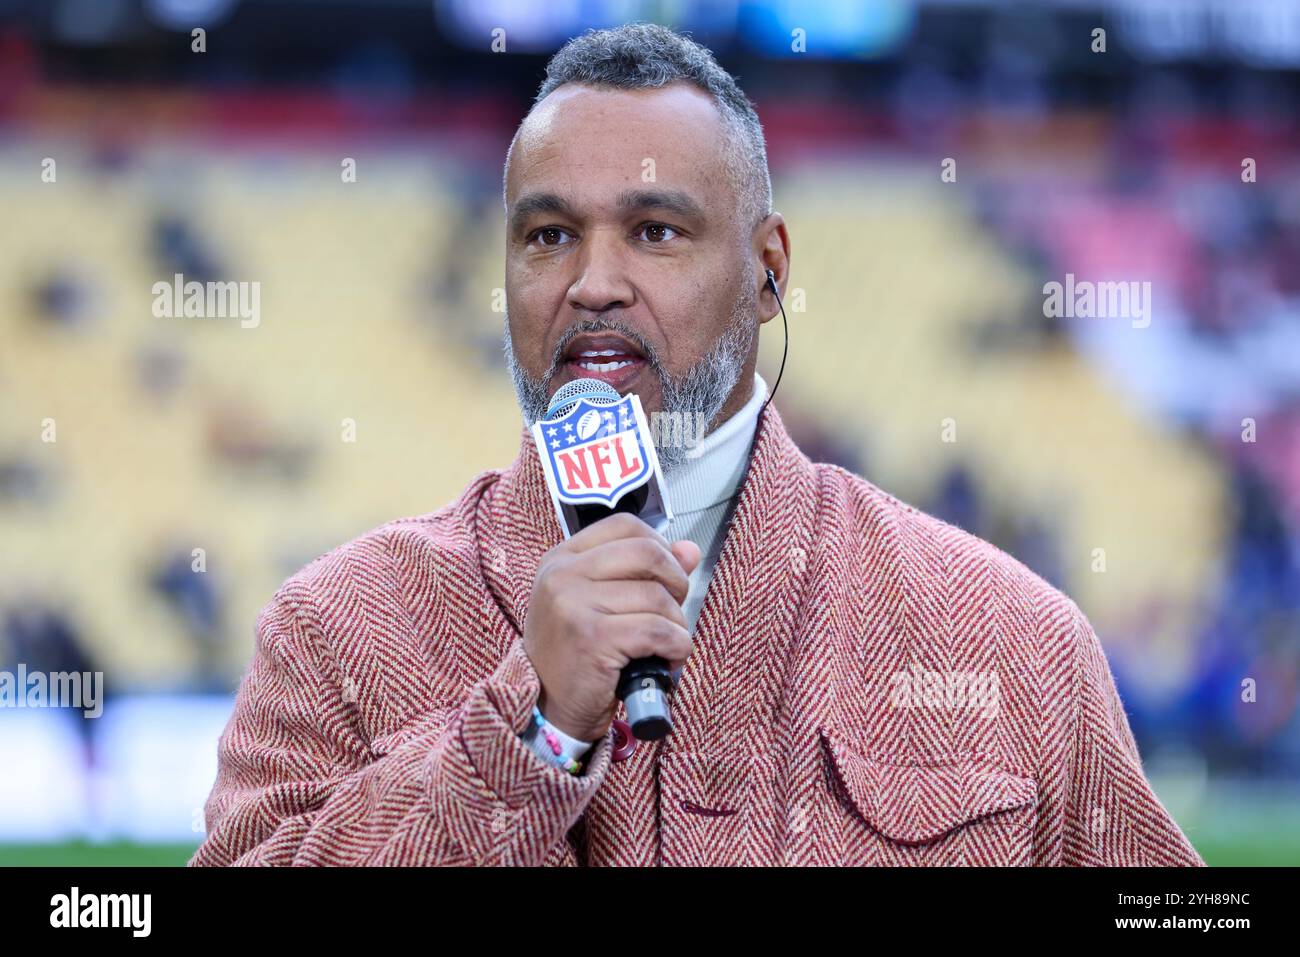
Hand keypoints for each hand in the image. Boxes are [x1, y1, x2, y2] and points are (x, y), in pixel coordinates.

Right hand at [523, 512, 701, 741]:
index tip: (664, 578)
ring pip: (657, 596)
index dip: (660, 548)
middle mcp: (562, 574)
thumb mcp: (599, 603)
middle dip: (676, 583)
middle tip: (671, 612)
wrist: (546, 708)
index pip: (626, 525)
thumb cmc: (576, 654)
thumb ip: (642, 571)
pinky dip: (676, 646)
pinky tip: (667, 659)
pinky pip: (658, 630)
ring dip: (676, 624)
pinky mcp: (592, 638)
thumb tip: (690, 550)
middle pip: (648, 553)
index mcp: (562, 558)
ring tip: (664, 645)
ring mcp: (573, 604)